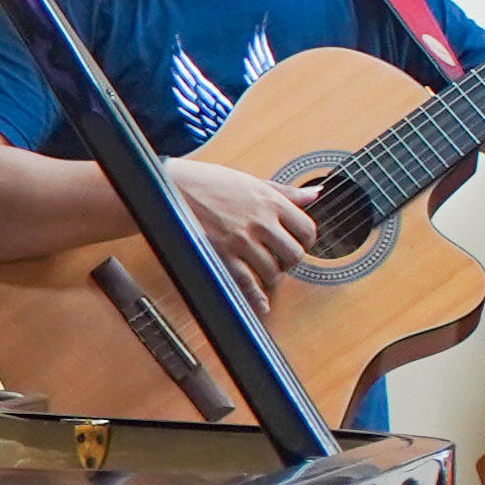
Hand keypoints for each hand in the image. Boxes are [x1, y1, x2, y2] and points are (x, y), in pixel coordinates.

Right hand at [168, 161, 319, 305]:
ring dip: (270, 276)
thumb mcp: (250, 180)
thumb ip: (284, 192)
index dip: (305, 241)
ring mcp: (241, 241)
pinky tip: (261, 304)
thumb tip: (314, 194)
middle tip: (280, 260)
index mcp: (269, 201)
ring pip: (272, 272)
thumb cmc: (207, 182)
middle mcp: (259, 222)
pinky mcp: (222, 256)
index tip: (297, 244)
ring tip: (262, 271)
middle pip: (293, 254)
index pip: (306, 229)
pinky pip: (247, 283)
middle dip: (289, 261)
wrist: (169, 187)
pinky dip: (256, 297)